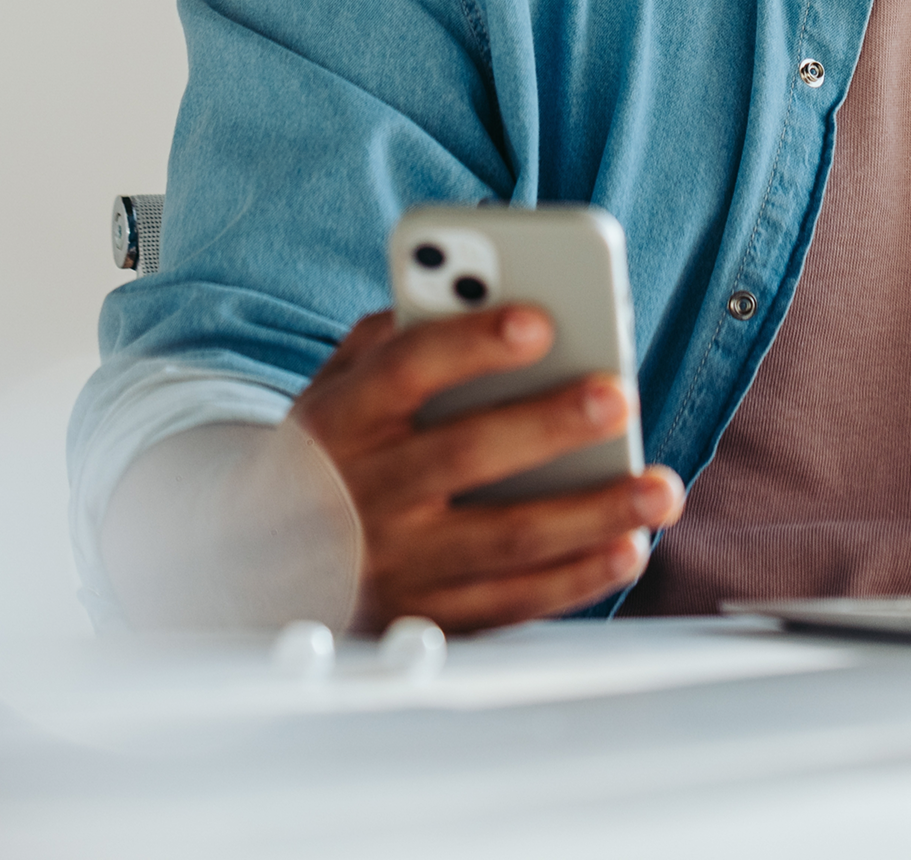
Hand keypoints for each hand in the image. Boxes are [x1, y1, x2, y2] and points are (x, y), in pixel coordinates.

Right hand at [290, 305, 684, 633]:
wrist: (253, 564)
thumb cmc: (325, 450)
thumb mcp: (333, 383)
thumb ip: (392, 336)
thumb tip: (476, 295)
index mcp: (345, 416)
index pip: (408, 369)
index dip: (472, 343)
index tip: (539, 319)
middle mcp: (368, 490)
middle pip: (466, 451)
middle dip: (549, 423)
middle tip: (619, 395)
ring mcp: (398, 561)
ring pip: (504, 538)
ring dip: (591, 513)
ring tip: (658, 487)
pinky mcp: (426, 616)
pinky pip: (510, 602)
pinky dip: (574, 581)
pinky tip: (626, 548)